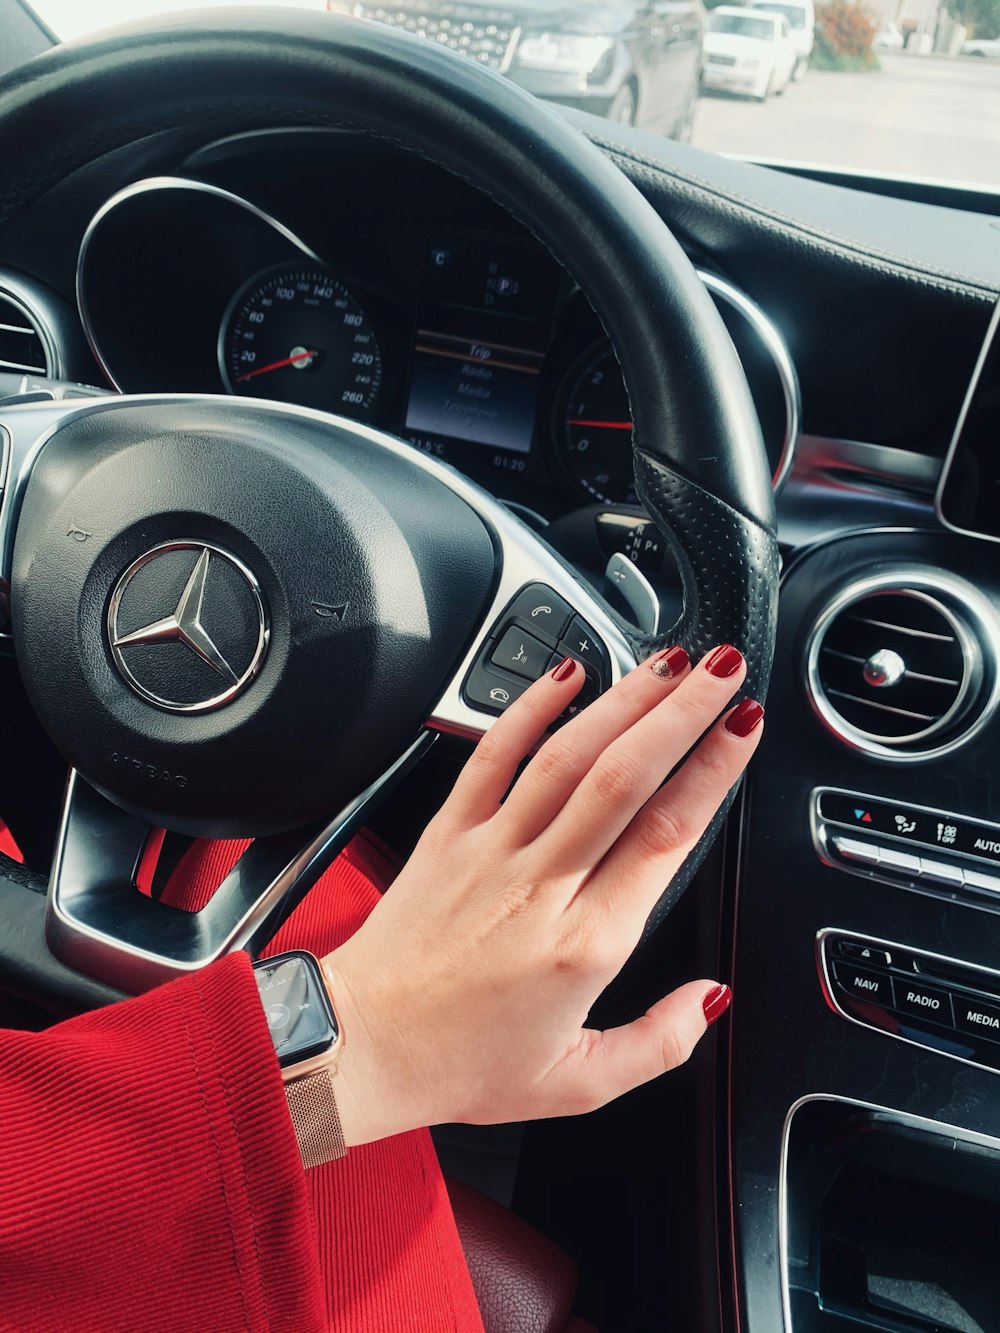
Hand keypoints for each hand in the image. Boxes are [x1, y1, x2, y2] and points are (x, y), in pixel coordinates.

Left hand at [323, 643, 763, 1146]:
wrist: (361, 1045)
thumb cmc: (460, 1064)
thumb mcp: (576, 1083)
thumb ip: (658, 1043)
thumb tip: (710, 998)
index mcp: (584, 943)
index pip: (665, 836)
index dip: (712, 772)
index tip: (743, 730)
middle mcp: (541, 885)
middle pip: (624, 778)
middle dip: (683, 714)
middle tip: (725, 673)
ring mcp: (490, 850)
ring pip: (566, 757)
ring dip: (622, 701)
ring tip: (669, 663)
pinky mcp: (447, 832)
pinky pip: (490, 756)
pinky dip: (529, 709)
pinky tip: (565, 674)